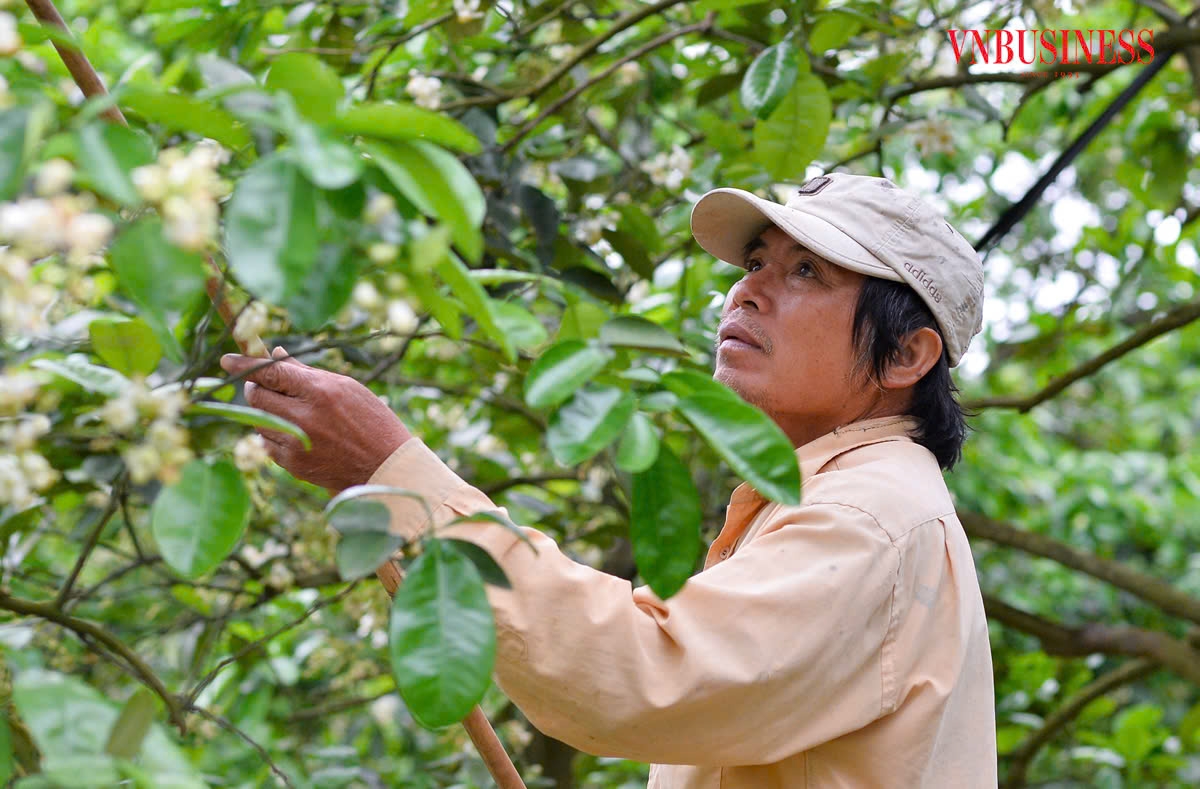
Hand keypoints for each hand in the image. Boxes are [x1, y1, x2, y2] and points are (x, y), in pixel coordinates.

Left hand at [219, 347, 411, 493]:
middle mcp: (304, 416)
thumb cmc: (371, 421)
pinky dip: (275, 437)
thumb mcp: (346, 388)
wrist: (385, 467)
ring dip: (268, 413)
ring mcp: (296, 443)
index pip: (269, 372)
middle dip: (256, 388)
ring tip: (295, 414)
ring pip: (259, 421)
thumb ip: (307, 372)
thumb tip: (275, 354)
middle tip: (267, 387)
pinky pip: (267, 444)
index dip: (244, 364)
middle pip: (255, 396)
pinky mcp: (293, 465)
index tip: (226, 359)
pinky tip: (299, 436)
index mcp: (319, 391)